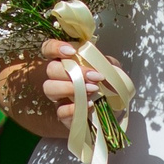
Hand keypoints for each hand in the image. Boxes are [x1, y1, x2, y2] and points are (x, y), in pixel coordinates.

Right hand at [0, 40, 122, 137]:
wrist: (115, 111)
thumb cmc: (109, 86)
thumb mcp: (112, 70)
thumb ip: (105, 63)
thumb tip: (101, 62)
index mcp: (67, 62)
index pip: (49, 49)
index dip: (54, 47)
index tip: (71, 51)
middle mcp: (58, 78)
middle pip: (50, 69)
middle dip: (72, 71)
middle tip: (94, 76)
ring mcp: (59, 97)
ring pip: (49, 88)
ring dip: (71, 87)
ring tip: (93, 89)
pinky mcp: (63, 115)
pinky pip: (60, 111)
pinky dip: (73, 108)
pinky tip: (90, 104)